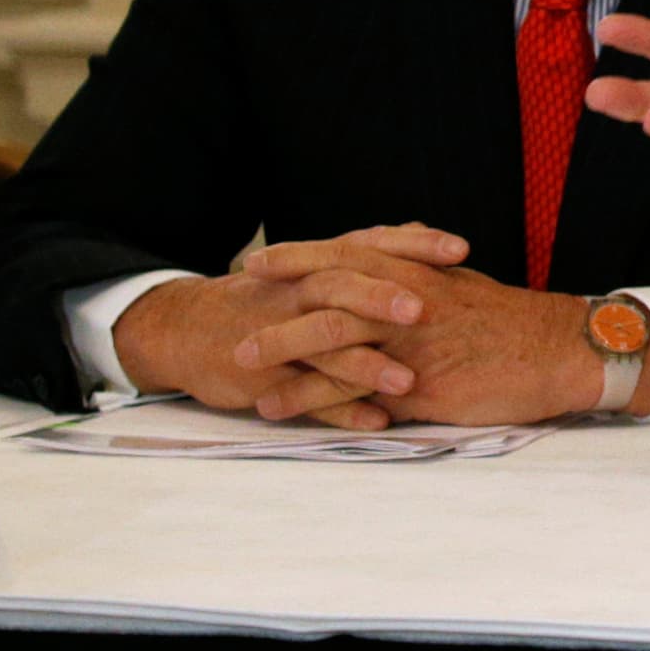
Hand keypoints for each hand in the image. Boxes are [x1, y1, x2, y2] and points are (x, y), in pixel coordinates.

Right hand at [110, 222, 470, 430]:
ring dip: (366, 365)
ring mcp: (281, 335)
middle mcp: (299, 293)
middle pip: (341, 288)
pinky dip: (341, 409)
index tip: (461, 250)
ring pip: (325, 346)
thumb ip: (368, 254)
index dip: (414, 246)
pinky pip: (307, 395)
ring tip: (408, 381)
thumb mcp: (314, 267)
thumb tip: (421, 230)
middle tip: (422, 310)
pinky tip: (377, 420)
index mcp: (319, 265)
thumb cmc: (270, 296)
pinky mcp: (267, 378)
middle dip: (380, 298)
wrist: (188, 329)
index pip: (370, 244)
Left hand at [231, 238, 622, 424]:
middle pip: (328, 286)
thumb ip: (425, 290)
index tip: (263, 260)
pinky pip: (349, 388)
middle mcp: (409, 298)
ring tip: (241, 363)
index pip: (350, 253)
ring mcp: (409, 339)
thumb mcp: (467, 294)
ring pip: (329, 335)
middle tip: (235, 297)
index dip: (303, 255)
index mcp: (421, 273)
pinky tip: (277, 407)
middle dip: (278, 294)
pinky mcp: (415, 381)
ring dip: (280, 347)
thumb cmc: (518, 327)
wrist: (563, 353)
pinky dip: (308, 397)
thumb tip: (396, 294)